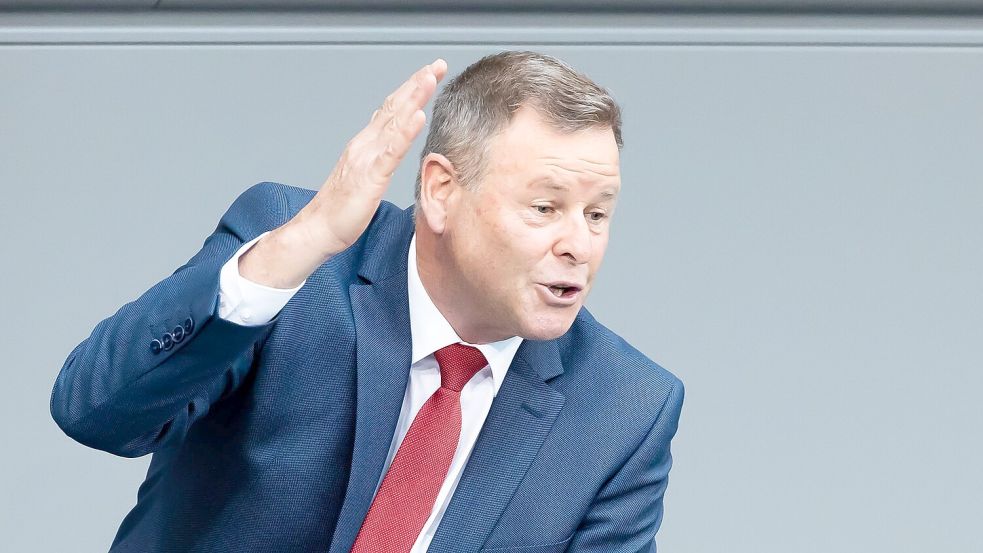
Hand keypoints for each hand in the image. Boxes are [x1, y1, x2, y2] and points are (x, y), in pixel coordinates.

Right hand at [238, 59, 447, 288]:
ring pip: (393, 122)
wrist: (319, 229)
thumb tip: (393, 142)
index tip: (431, 72)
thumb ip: (379, 156)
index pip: (392, 110)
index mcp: (366, 144)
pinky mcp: (369, 177)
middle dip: (417, 84)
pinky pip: (390, 152)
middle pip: (394, 107)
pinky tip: (417, 117)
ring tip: (430, 78)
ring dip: (413, 98)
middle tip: (438, 64)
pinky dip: (404, 133)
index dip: (411, 89)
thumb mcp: (367, 175)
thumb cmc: (343, 208)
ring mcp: (366, 158)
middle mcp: (365, 144)